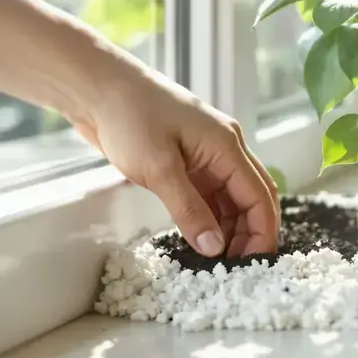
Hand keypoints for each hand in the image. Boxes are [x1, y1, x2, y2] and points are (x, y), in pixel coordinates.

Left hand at [74, 67, 279, 258]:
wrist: (96, 88)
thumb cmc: (128, 116)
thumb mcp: (160, 169)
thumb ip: (189, 211)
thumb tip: (214, 248)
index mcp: (227, 145)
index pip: (260, 196)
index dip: (261, 233)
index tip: (252, 266)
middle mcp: (223, 148)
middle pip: (252, 197)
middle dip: (250, 233)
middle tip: (235, 269)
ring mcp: (204, 154)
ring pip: (230, 197)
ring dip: (229, 227)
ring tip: (215, 260)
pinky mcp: (185, 160)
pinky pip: (208, 193)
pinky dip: (209, 216)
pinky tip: (199, 237)